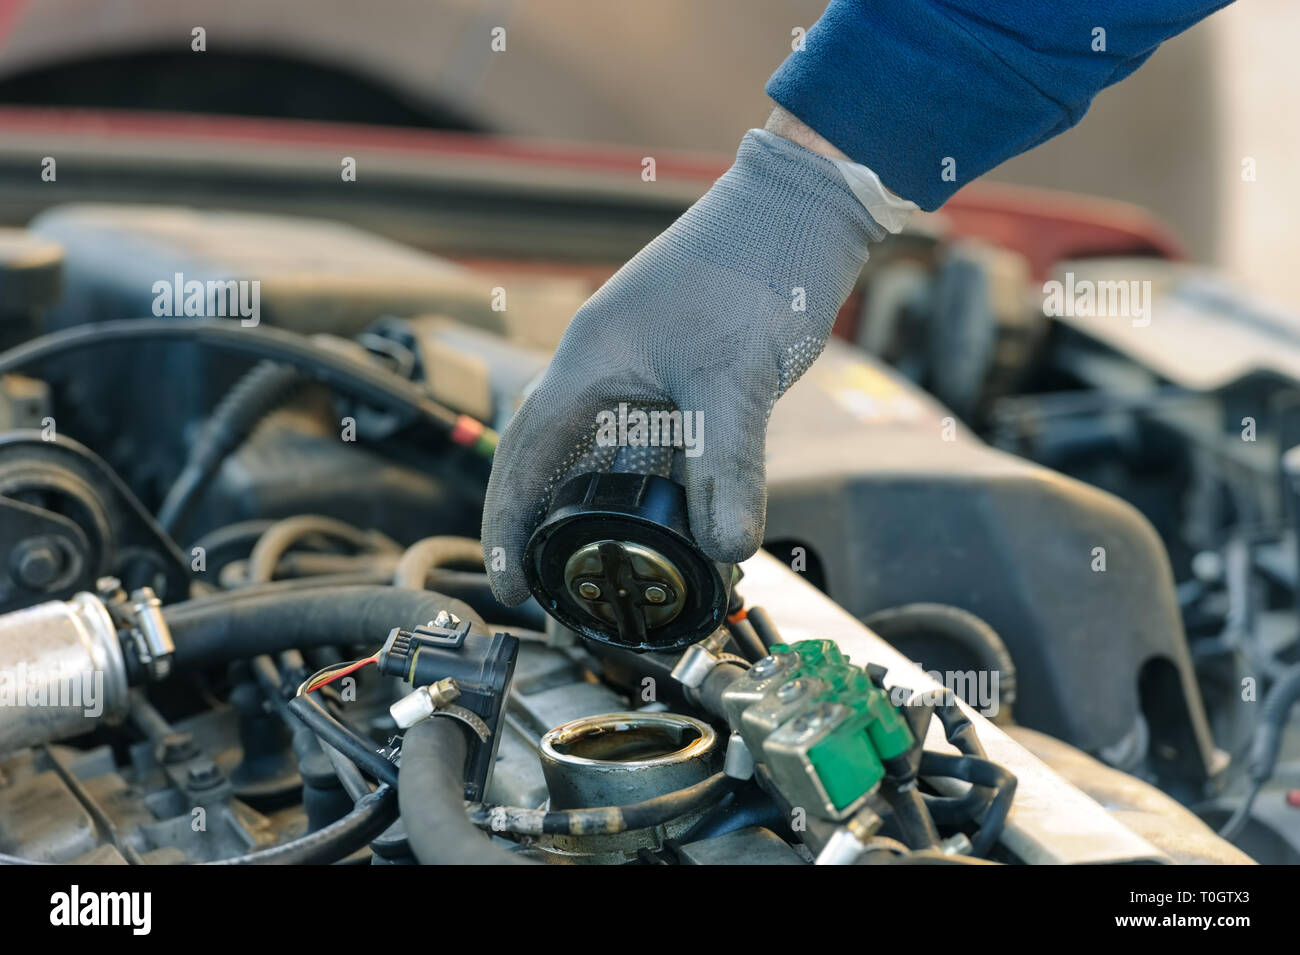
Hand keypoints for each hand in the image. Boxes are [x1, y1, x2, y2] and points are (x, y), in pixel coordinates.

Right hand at [482, 128, 883, 604]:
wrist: (805, 201)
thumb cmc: (758, 264)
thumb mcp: (736, 377)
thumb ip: (725, 465)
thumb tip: (724, 550)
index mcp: (589, 364)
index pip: (524, 458)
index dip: (507, 526)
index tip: (511, 585)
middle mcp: (603, 369)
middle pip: (553, 463)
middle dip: (549, 529)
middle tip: (560, 591)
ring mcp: (642, 370)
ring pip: (607, 456)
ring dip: (609, 512)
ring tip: (616, 569)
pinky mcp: (682, 372)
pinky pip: (653, 444)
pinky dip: (659, 486)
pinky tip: (679, 519)